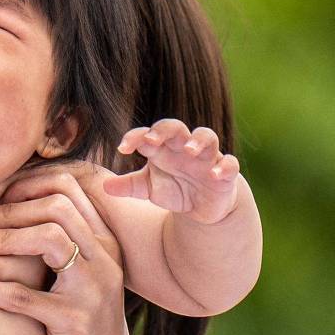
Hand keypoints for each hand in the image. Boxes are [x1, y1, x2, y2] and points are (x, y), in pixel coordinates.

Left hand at [0, 162, 140, 334]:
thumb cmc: (76, 320)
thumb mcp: (75, 275)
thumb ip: (55, 243)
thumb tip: (3, 209)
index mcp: (103, 241)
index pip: (68, 188)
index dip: (25, 186)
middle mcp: (103, 259)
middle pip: (56, 208)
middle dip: (9, 210)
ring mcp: (92, 289)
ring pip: (48, 240)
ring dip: (3, 238)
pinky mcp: (73, 322)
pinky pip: (25, 298)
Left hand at [102, 119, 240, 222]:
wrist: (203, 206)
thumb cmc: (174, 189)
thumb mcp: (149, 189)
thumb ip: (129, 186)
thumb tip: (105, 187)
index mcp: (163, 149)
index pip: (147, 135)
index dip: (134, 137)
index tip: (122, 148)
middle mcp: (184, 148)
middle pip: (175, 127)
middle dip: (164, 131)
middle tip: (152, 140)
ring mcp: (207, 158)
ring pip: (206, 136)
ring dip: (198, 141)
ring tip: (188, 150)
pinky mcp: (225, 173)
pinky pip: (230, 164)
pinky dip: (224, 167)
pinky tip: (215, 175)